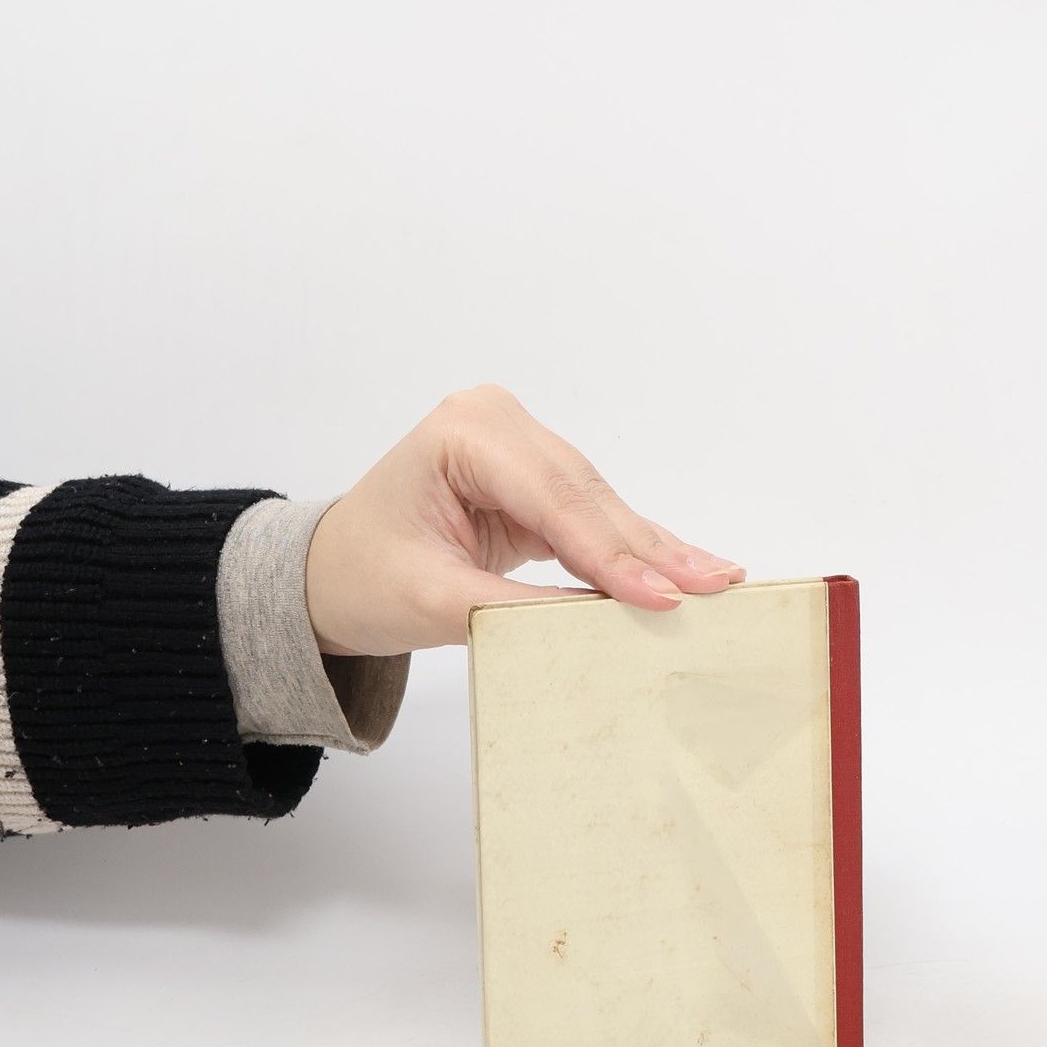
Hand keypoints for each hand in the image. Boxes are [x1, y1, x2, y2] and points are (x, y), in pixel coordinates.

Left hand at [304, 385, 744, 654]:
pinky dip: (635, 549)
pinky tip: (687, 567)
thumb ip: (520, 610)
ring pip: (603, 504)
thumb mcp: (433, 602)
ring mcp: (520, 444)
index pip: (553, 499)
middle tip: (716, 585)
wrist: (327, 575)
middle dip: (650, 549)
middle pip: (590, 496)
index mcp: (461, 433)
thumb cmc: (360, 578)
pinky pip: (595, 516)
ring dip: (656, 549)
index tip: (664, 596)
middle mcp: (497, 422)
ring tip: (719, 579)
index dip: (611, 553)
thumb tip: (604, 623)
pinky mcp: (536, 477)